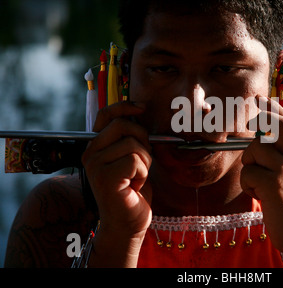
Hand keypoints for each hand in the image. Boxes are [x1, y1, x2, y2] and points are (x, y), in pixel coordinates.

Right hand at [81, 101, 151, 265]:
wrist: (128, 223)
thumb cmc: (133, 191)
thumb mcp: (133, 159)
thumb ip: (131, 139)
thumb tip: (141, 114)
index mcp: (96, 147)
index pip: (105, 115)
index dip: (124, 106)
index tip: (142, 108)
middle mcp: (90, 153)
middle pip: (123, 126)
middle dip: (143, 140)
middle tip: (144, 161)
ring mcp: (95, 165)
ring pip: (133, 145)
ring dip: (145, 163)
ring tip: (137, 179)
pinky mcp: (104, 177)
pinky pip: (136, 161)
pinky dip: (143, 174)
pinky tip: (135, 187)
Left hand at [240, 96, 282, 266]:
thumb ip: (280, 161)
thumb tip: (258, 145)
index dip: (274, 109)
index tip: (260, 98)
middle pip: (275, 127)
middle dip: (260, 121)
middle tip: (250, 121)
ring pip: (254, 151)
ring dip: (249, 166)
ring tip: (259, 185)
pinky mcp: (275, 185)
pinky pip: (248, 173)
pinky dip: (248, 185)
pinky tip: (260, 196)